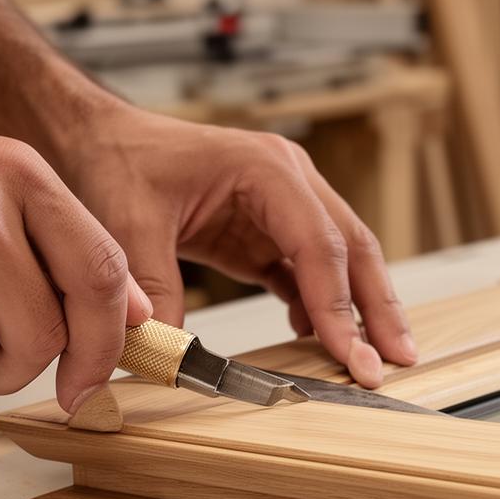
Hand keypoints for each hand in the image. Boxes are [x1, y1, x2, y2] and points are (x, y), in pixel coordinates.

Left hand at [58, 110, 416, 386]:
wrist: (102, 139)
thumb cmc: (121, 161)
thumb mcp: (129, 223)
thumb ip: (153, 285)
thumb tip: (170, 351)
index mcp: (265, 167)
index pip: (318, 243)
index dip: (337, 304)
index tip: (349, 353)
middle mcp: (287, 181)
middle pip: (351, 248)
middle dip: (377, 307)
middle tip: (397, 359)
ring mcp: (282, 206)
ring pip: (338, 262)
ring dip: (358, 310)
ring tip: (376, 359)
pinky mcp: (264, 232)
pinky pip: (304, 273)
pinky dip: (318, 307)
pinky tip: (319, 342)